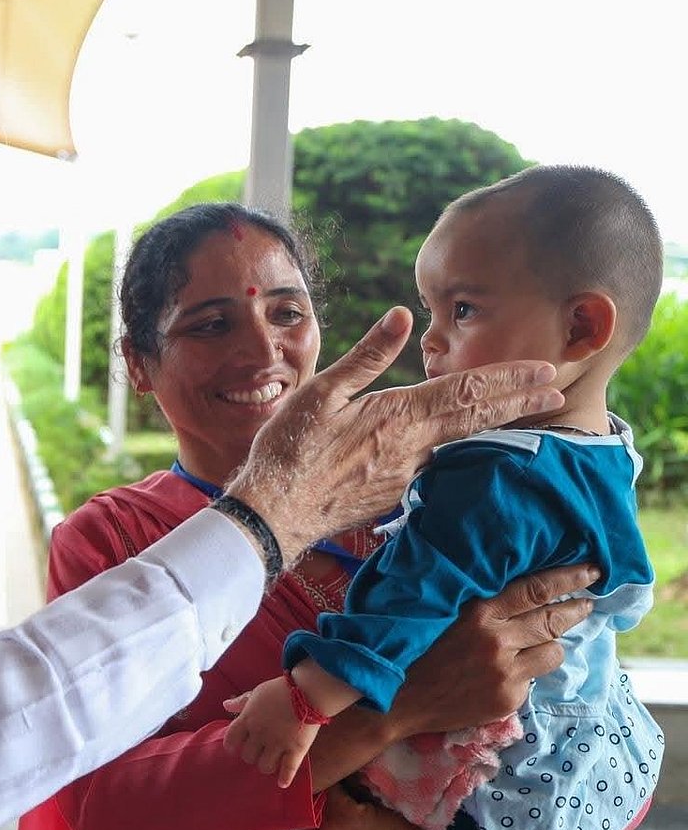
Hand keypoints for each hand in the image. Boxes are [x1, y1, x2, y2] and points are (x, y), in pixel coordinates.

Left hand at [223, 677, 316, 787]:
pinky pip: (288, 770)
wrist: (308, 690)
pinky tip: (282, 783)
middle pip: (247, 756)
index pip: (231, 740)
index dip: (232, 745)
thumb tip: (225, 706)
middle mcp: (260, 734)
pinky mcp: (296, 750)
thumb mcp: (257, 692)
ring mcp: (277, 744)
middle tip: (259, 751)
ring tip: (272, 761)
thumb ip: (241, 702)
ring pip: (264, 766)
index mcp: (248, 719)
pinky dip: (285, 778)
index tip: (236, 746)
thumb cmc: (280, 689)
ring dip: (267, 765)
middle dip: (252, 754)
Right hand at [224, 306, 562, 564]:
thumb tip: (401, 315)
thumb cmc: (288, 449)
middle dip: (519, 402)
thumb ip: (366, 355)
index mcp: (397, 415)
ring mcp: (407, 477)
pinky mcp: (394, 498)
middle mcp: (412, 448)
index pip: (466, 390)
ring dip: (497, 427)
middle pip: (477, 418)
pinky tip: (468, 449)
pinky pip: (438, 468)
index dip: (508, 378)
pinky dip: (462, 453)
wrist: (274, 513)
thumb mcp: (321, 392)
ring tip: (523, 414)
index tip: (543, 370)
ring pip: (463, 445)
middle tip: (554, 390)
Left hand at [309, 785, 505, 829]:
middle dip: (318, 794)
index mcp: (341, 818)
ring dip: (320, 816)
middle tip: (330, 782)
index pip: (321, 784)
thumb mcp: (385, 803)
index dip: (328, 773)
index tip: (331, 763)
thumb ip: (356, 789)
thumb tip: (340, 773)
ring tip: (334, 805)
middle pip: (309, 807)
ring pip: (311, 828)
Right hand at [388, 563, 600, 737]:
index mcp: (478, 612)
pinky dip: (525, 673)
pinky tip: (505, 673)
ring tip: (540, 643)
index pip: (536, 589)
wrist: (396, 699)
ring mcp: (505, 673)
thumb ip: (479, 602)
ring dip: (550, 645)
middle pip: (553, 620)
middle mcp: (496, 640)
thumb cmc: (415, 649)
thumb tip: (518, 587)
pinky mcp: (507, 699)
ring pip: (553, 652)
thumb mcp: (443, 614)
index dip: (569, 577)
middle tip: (590, 603)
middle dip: (577, 610)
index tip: (592, 570)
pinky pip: (533, 679)